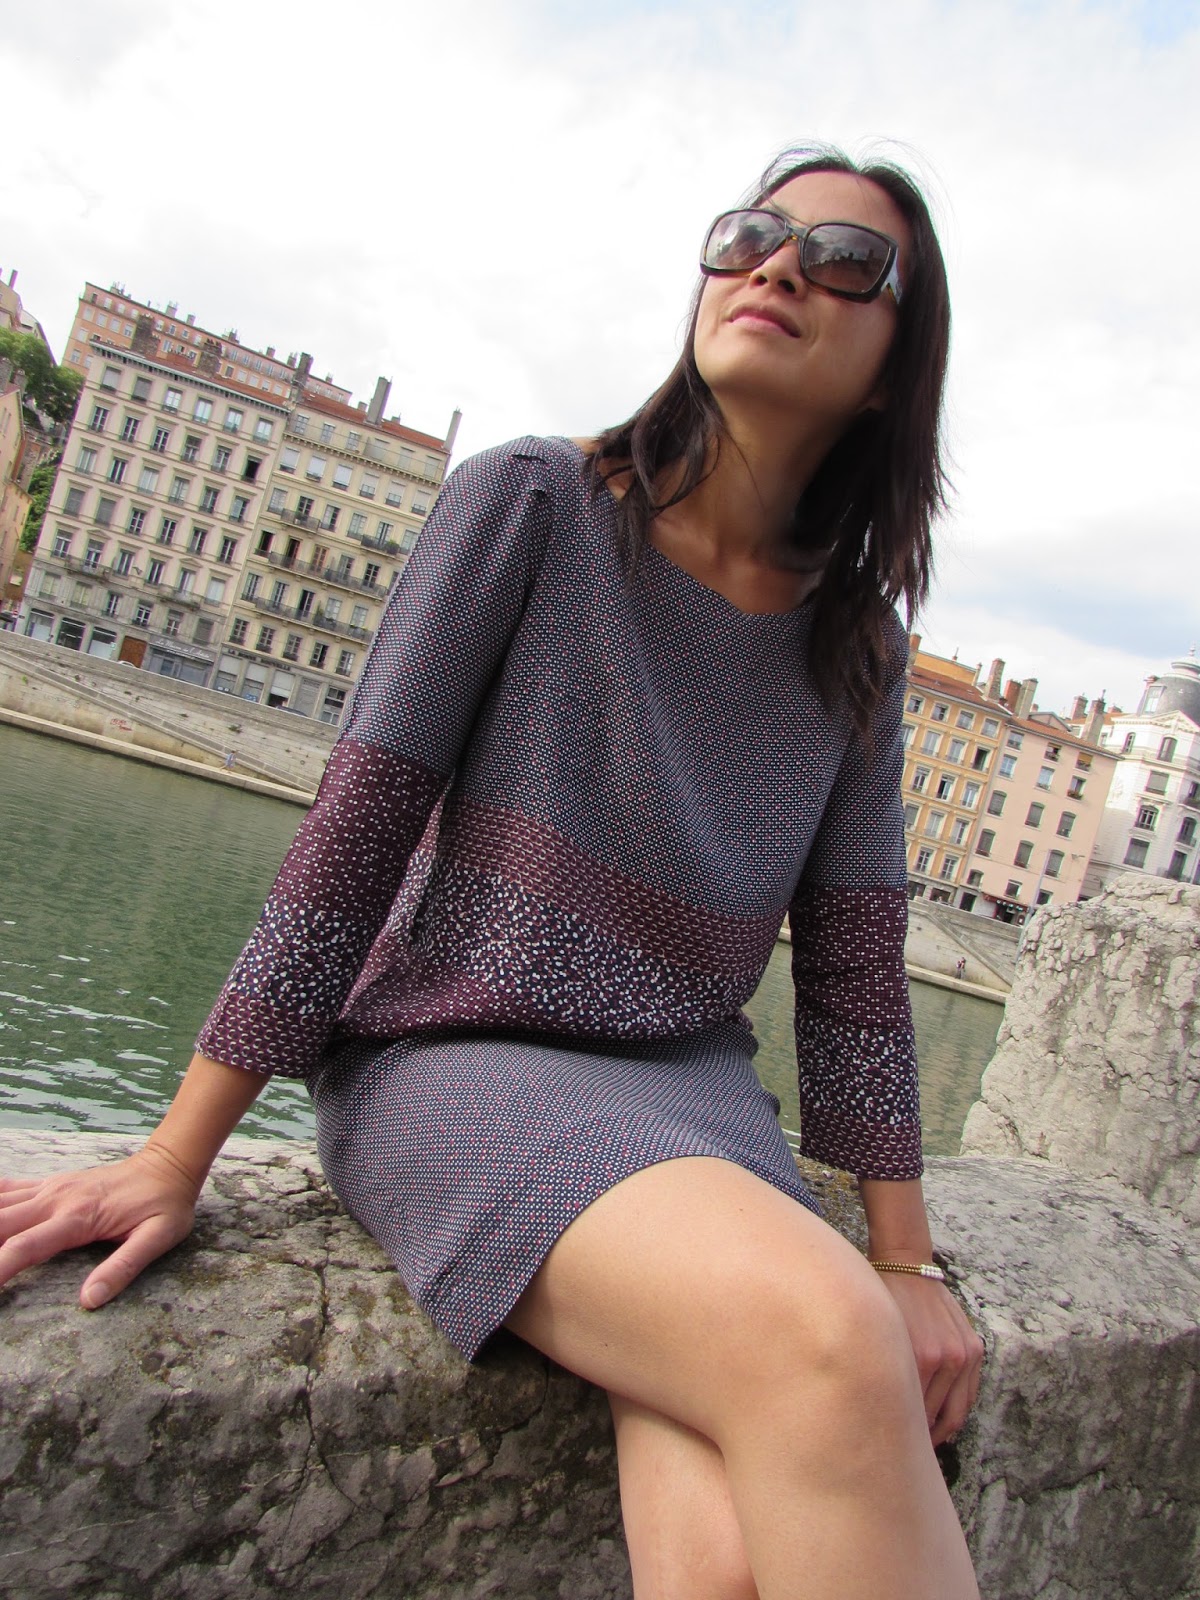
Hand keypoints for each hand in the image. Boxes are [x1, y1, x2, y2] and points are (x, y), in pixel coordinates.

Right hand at [0, 1144, 199, 1308]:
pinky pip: (6, 1189)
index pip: (24, 1248)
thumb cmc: (165, 1205)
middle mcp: (54, 1200)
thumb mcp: (159, 1238)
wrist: (168, 1165)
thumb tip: (90, 1300)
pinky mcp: (48, 1185)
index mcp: (77, 1218)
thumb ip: (124, 1267)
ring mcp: (48, 1189)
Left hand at [880, 1273, 984, 1446]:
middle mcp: (944, 1358)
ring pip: (956, 1412)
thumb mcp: (879, 1342)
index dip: (901, 1437)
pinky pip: (969, 1394)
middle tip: (906, 1456)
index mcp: (919, 1359)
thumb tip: (881, 1419)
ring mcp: (962, 1354)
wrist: (904, 1269)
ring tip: (925, 1444)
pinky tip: (943, 1423)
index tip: (892, 1452)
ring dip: (941, 1432)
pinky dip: (957, 1411)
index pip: (913, 1415)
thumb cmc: (882, 1307)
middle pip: (935, 1419)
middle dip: (921, 1440)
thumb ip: (886, 1378)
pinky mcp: (974, 1348)